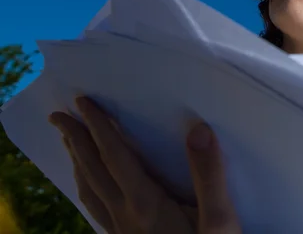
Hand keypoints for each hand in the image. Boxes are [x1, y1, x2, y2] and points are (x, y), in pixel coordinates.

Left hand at [49, 97, 240, 233]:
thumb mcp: (220, 221)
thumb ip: (209, 175)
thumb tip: (198, 130)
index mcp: (146, 204)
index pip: (116, 156)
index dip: (99, 127)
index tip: (82, 103)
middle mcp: (126, 216)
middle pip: (93, 171)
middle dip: (76, 140)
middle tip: (60, 116)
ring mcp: (122, 231)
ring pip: (89, 190)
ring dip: (77, 162)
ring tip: (70, 143)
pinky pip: (95, 208)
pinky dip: (87, 187)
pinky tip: (92, 187)